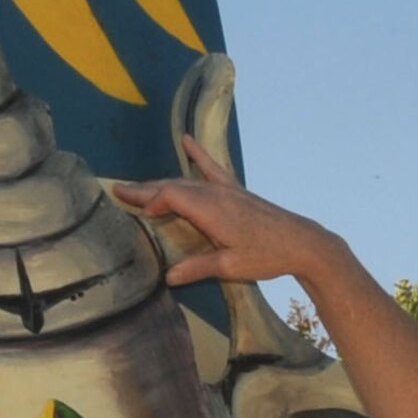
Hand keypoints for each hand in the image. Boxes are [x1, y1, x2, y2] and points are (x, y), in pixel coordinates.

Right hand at [112, 137, 346, 289]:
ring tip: (137, 186)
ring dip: (161, 181)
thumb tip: (168, 277)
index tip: (138, 215)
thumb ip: (198, 268)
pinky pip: (212, 168)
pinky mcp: (235, 191)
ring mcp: (226, 189)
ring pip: (186, 180)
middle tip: (116, 190)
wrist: (301, 242)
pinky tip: (185, 140)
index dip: (151, 202)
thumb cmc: (267, 256)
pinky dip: (197, 154)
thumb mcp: (231, 266)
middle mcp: (216, 193)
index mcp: (212, 210)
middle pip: (173, 185)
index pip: (171, 197)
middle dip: (144, 189)